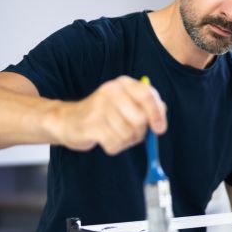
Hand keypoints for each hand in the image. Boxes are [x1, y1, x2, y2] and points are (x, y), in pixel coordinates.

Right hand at [44, 75, 166, 153]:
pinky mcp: (91, 124)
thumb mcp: (126, 104)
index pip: (148, 95)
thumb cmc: (103, 114)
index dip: (157, 114)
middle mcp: (112, 91)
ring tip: (115, 136)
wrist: (68, 120)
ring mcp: (100, 107)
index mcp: (124, 84)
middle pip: (140, 119)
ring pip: (128, 134)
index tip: (160, 130)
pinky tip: (106, 141)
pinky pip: (114, 143)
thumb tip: (163, 112)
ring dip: (125, 142)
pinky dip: (114, 147)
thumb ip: (146, 106)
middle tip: (131, 135)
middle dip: (139, 133)